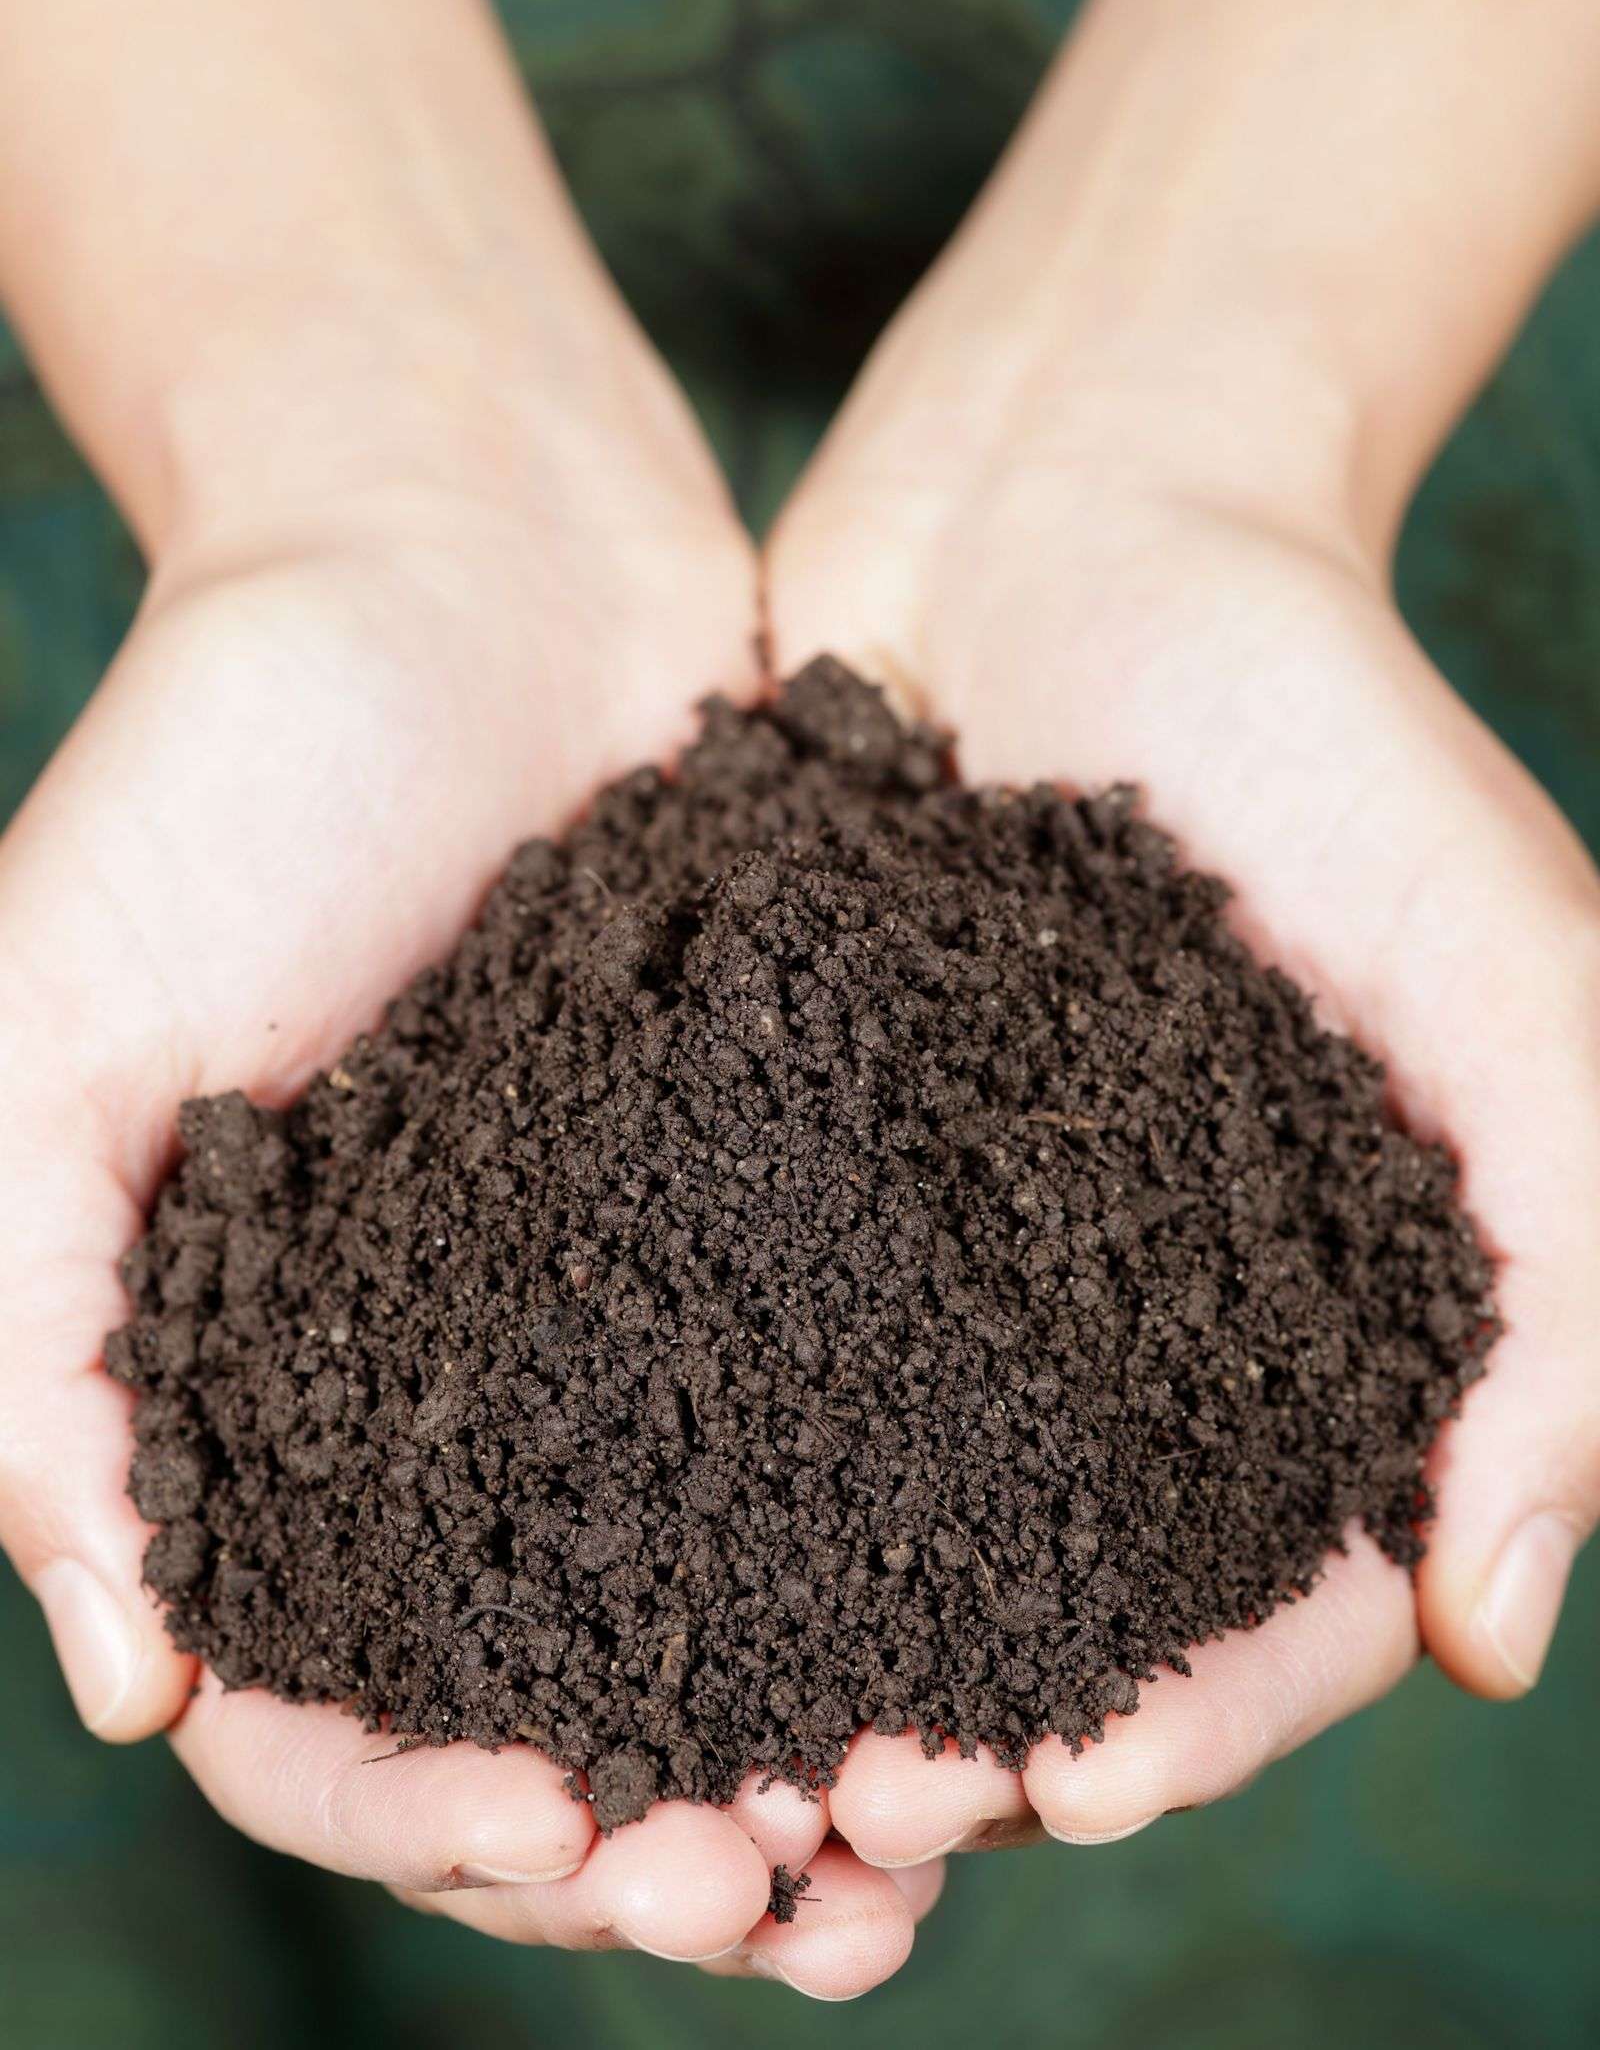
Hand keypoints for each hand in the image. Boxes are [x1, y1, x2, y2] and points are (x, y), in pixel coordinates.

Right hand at [0, 367, 947, 1995]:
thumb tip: (130, 1680)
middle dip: (645, 1843)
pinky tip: (1000, 1625)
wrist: (461, 556)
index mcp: (247, 1396)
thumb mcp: (53, 1030)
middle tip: (790, 1906)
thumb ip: (39, 1341)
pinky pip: (840, 1423)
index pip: (310, 1706)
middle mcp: (440, 1389)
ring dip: (800, 1754)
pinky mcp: (768, 1207)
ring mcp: (610, 1309)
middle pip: (534, 1706)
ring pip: (709, 1608)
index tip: (556, 1847)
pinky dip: (902, 1552)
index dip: (410, 1816)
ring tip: (923, 1840)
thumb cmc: (221, 762)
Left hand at [762, 328, 1599, 1862]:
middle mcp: (1130, 1319)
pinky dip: (684, 1453)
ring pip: (883, 1511)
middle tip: (836, 1822)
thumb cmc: (1334, 730)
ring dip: (804, 1649)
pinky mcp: (792, 1148)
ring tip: (700, 1751)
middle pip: (1059, 1605)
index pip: (1279, 1598)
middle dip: (965, 1736)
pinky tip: (595, 1542)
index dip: (1195, 1720)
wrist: (1085, 517)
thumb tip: (1496, 1635)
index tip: (1065, 1789)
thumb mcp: (1522, 989)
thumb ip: (1565, 1293)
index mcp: (1323, 1325)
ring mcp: (954, 1243)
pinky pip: (736, 1332)